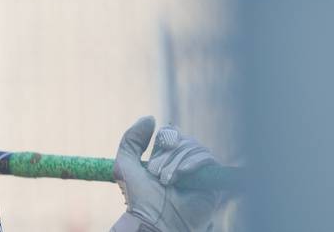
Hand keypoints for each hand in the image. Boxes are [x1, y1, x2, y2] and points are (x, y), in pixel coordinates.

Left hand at [111, 116, 219, 231]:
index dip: (165, 137)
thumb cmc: (137, 196)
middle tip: (158, 174)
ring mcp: (198, 173)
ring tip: (167, 180)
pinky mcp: (212, 183)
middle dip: (168, 153)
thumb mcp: (125, 163)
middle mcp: (183, 163)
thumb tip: (150, 118)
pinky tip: (182, 174)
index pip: (172, 132)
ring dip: (176, 161)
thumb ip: (131, 138)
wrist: (152, 220)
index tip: (156, 149)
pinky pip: (209, 159)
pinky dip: (194, 162)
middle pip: (183, 138)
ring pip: (195, 147)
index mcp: (166, 157)